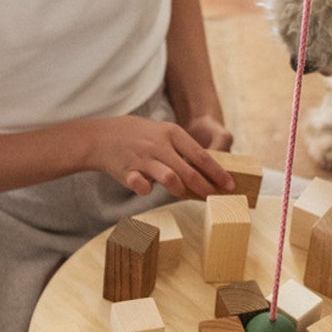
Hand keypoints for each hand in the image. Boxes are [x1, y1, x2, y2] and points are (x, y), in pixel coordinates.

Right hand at [86, 115, 234, 198]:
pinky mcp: (128, 171)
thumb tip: (207, 169)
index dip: (217, 172)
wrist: (102, 136)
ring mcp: (143, 158)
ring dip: (180, 190)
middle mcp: (159, 145)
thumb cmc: (138, 136)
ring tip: (184, 194)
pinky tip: (149, 190)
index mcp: (172, 133)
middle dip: (205, 187)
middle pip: (190, 171)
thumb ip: (183, 149)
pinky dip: (147, 190)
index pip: (201, 156)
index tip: (229, 185)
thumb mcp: (163, 133)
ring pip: (170, 178)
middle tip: (215, 198)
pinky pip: (141, 185)